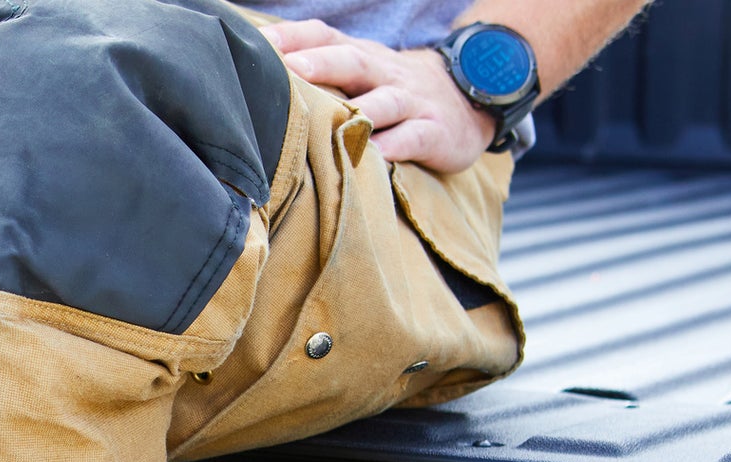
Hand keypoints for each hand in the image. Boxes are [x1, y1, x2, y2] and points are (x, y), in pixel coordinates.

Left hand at [262, 20, 496, 173]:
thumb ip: (322, 75)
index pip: (325, 35)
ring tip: (330, 117)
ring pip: (385, 100)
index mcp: (362, 56)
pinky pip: (413, 137)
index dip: (294, 36)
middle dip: (321, 63)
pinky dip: (393, 146)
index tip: (259, 43)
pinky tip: (373, 156)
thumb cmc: (396, 92)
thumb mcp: (363, 74)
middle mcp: (385, 72)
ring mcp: (413, 100)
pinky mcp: (435, 131)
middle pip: (353, 61)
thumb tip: (260, 84)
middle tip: (291, 70)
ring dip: (358, 108)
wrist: (471, 101)